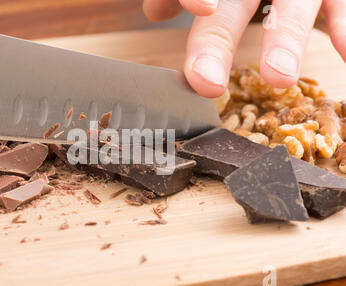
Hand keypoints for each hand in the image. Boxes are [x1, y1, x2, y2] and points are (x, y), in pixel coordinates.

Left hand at [143, 0, 345, 97]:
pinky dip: (344, 26)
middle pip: (233, 3)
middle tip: (205, 82)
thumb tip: (154, 11)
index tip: (177, 14)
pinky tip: (345, 52)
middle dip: (217, 40)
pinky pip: (340, 3)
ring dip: (285, 37)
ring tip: (279, 78)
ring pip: (293, 2)